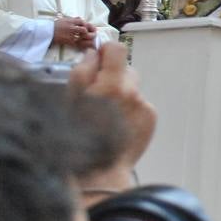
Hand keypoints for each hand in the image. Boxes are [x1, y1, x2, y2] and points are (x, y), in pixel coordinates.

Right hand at [53, 16, 95, 49]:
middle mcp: (70, 27)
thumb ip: (72, 19)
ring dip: (84, 37)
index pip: (81, 21)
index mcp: (69, 21)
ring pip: (82, 35)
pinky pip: (77, 42)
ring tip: (83, 39)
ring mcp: (69, 34)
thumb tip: (80, 18)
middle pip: (84, 29)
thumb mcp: (63, 20)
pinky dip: (80, 43)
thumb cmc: (54, 26)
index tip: (86, 27)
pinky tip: (80, 44)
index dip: (85, 24)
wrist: (47, 32)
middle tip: (87, 34)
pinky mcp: (68, 40)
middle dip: (86, 32)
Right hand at [69, 42, 155, 193]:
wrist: (100, 171)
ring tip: (107, 114)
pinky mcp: (150, 117)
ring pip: (132, 88)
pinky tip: (117, 124)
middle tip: (98, 94)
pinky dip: (130, 110)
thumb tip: (93, 54)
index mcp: (110, 84)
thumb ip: (83, 71)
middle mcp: (130, 92)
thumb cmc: (79, 137)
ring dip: (122, 94)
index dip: (106, 51)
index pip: (116, 49)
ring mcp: (142, 104)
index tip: (99, 59)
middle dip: (113, 76)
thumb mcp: (69, 100)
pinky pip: (139, 104)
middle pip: (125, 69)